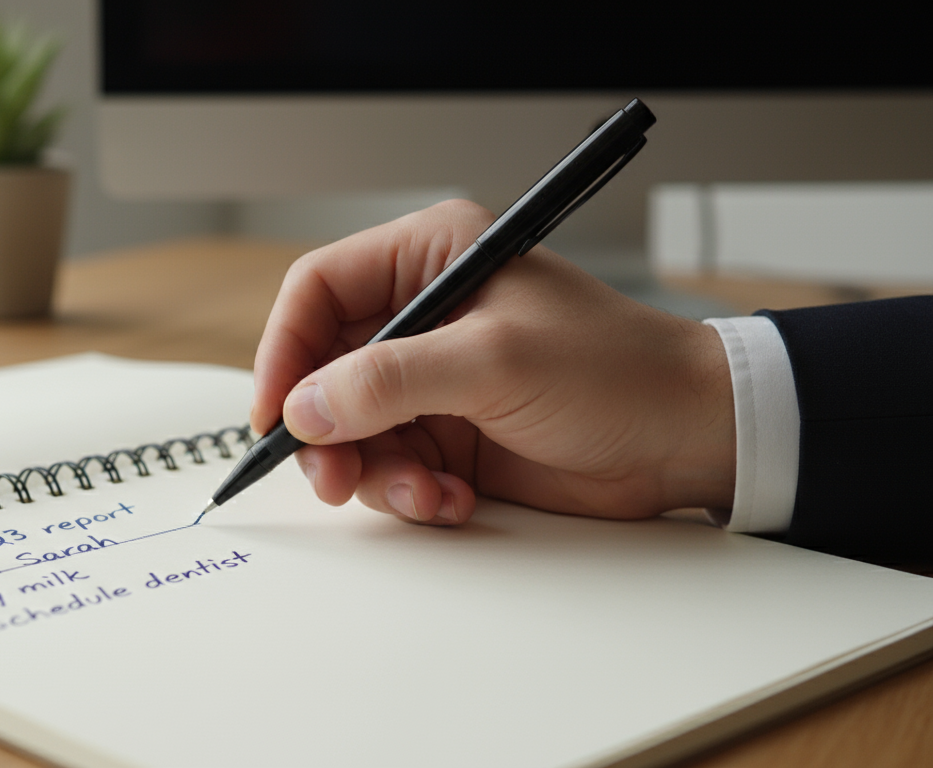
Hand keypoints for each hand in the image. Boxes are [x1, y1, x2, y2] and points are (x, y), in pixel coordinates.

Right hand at [251, 200, 735, 525]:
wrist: (686, 438)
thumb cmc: (615, 371)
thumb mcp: (493, 361)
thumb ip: (390, 381)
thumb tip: (305, 407)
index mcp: (430, 259)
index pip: (318, 291)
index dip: (284, 350)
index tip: (276, 413)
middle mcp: (422, 315)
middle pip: (323, 369)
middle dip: (324, 430)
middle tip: (333, 478)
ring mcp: (433, 380)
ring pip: (351, 429)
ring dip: (374, 473)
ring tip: (426, 493)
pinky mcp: (448, 434)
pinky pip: (391, 467)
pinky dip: (410, 493)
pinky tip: (453, 500)